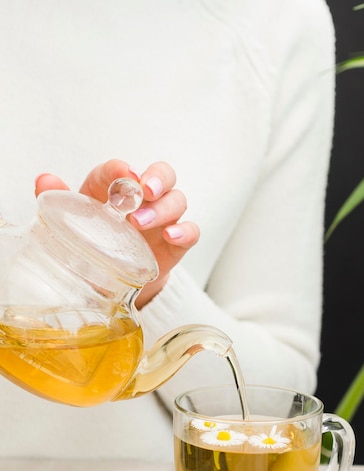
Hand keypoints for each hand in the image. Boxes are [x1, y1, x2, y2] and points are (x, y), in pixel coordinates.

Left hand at [35, 159, 199, 307]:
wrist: (113, 280)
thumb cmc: (94, 243)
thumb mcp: (75, 224)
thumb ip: (60, 201)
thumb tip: (44, 181)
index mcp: (115, 189)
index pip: (121, 170)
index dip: (122, 169)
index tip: (123, 173)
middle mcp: (145, 199)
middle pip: (163, 174)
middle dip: (157, 178)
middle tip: (145, 190)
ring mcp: (164, 219)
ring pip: (178, 200)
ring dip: (163, 208)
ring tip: (142, 222)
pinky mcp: (177, 242)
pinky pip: (192, 231)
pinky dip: (185, 231)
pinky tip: (172, 236)